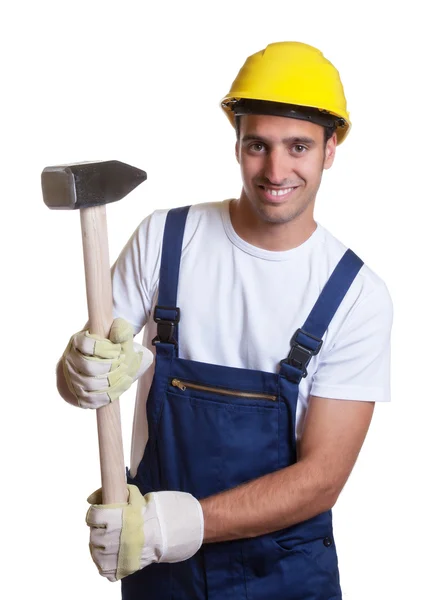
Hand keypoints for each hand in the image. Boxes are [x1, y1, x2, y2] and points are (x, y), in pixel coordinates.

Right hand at [62, 318, 152, 408]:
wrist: (107, 367)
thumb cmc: (113, 350)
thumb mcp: (119, 337)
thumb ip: (122, 330)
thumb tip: (117, 335)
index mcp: (77, 341)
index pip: (87, 345)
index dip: (105, 349)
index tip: (118, 350)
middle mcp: (70, 360)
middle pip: (89, 367)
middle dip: (110, 367)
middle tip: (123, 364)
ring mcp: (72, 378)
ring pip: (88, 384)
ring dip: (111, 381)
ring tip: (125, 375)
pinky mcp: (77, 394)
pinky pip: (88, 400)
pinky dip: (106, 396)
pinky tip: (118, 389)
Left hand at [86, 485, 203, 581]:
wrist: (161, 535)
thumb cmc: (146, 515)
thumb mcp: (133, 497)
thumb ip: (112, 493)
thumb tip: (89, 498)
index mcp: (113, 519)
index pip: (93, 516)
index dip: (95, 514)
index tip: (100, 514)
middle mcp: (110, 538)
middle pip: (93, 534)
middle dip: (99, 529)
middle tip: (109, 527)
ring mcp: (111, 556)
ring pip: (95, 550)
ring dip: (100, 544)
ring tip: (111, 539)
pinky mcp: (115, 569)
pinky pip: (101, 566)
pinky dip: (104, 560)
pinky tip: (112, 553)